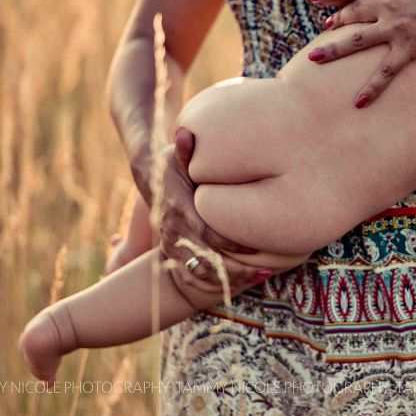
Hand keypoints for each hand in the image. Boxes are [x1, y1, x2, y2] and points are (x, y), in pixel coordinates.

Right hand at [135, 128, 272, 289]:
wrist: (149, 177)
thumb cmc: (171, 162)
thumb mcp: (176, 154)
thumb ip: (184, 149)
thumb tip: (185, 134)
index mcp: (177, 208)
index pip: (204, 231)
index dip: (228, 243)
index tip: (253, 249)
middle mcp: (173, 230)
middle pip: (205, 258)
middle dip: (235, 269)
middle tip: (266, 271)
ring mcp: (171, 243)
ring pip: (199, 271)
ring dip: (229, 278)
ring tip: (260, 277)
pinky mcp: (173, 251)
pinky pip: (194, 274)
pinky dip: (217, 281)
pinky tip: (242, 280)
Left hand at [306, 0, 415, 107]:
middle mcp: (390, 2)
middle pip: (352, 12)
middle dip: (335, 20)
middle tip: (325, 26)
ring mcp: (398, 26)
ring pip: (358, 40)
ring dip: (333, 50)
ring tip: (313, 58)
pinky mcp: (410, 47)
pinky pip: (386, 71)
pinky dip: (372, 88)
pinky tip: (358, 102)